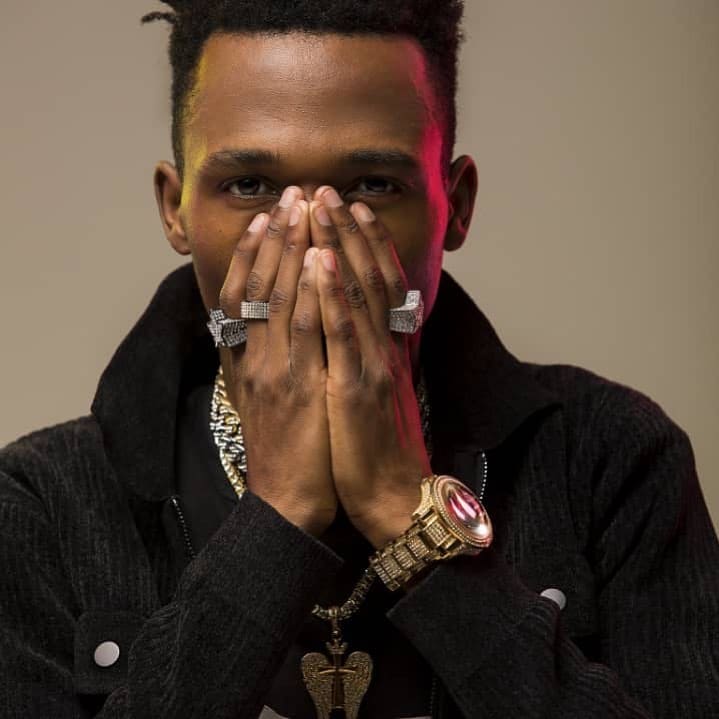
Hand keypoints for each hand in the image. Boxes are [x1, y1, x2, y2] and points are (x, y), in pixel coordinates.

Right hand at [218, 187, 336, 535]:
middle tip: (288, 195)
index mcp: (246, 362)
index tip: (264, 217)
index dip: (251, 253)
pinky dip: (309, 288)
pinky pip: (304, 328)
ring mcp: (274, 370)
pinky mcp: (299, 387)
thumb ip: (267, 364)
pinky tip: (320, 256)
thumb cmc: (287, 452)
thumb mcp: (268, 403)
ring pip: (278, 297)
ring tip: (302, 207)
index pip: (241, 295)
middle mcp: (253, 359)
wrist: (289, 503)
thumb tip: (269, 333)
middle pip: (258, 285)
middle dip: (274, 236)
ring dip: (291, 248)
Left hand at [308, 187, 431, 548]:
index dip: (366, 242)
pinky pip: (341, 334)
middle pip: (368, 277)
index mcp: (387, 350)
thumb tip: (361, 329)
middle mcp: (384, 348)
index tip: (351, 207)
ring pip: (355, 294)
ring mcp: (372, 365)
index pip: (380, 284)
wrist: (395, 496)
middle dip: (347, 230)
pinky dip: (331, 294)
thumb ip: (373, 357)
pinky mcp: (356, 389)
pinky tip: (318, 261)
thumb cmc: (378, 446)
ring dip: (338, 245)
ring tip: (320, 205)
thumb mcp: (379, 393)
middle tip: (327, 189)